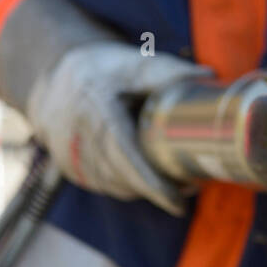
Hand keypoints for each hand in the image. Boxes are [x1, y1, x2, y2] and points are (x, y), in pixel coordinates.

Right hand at [26, 43, 210, 214]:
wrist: (56, 79)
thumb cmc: (104, 70)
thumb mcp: (135, 64)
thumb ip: (170, 72)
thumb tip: (209, 77)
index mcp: (96, 110)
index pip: (126, 157)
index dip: (153, 184)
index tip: (179, 202)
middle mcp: (77, 136)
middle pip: (123, 179)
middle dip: (158, 190)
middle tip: (191, 187)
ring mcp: (69, 156)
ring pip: (114, 186)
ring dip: (143, 190)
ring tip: (174, 182)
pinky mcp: (68, 167)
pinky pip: (103, 185)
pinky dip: (126, 186)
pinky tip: (145, 179)